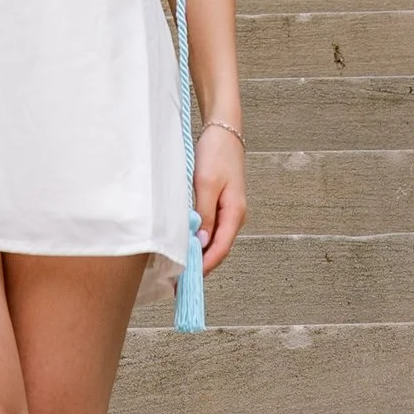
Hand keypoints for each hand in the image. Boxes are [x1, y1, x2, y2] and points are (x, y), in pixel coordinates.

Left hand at [193, 120, 245, 273]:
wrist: (223, 130)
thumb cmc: (216, 154)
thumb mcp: (207, 184)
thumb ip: (205, 215)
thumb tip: (201, 243)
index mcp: (235, 213)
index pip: (220, 248)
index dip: (205, 267)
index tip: (187, 282)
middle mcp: (234, 216)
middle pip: (217, 248)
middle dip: (200, 265)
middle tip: (178, 282)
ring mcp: (228, 211)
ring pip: (213, 240)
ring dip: (198, 254)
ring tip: (178, 268)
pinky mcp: (220, 204)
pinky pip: (210, 228)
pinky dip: (198, 239)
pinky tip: (184, 244)